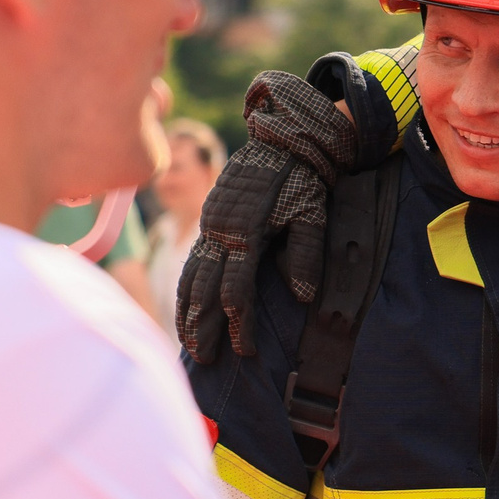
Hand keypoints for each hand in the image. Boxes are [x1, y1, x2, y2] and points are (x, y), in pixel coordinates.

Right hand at [176, 70, 357, 360]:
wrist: (286, 140)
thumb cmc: (305, 179)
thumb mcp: (312, 214)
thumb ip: (305, 254)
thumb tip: (303, 295)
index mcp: (246, 233)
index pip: (236, 291)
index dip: (240, 325)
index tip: (246, 351)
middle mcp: (221, 231)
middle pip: (206, 289)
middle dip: (203, 326)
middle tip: (204, 359)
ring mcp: (212, 224)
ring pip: (193, 275)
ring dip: (189, 310)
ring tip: (188, 342)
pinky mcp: (211, 219)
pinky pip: (193, 259)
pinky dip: (187, 285)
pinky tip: (186, 305)